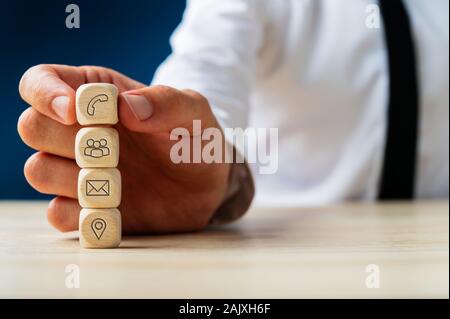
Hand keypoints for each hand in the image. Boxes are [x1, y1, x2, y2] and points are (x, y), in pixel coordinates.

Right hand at [18, 64, 229, 233]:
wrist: (209, 185)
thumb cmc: (195, 139)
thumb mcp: (194, 112)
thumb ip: (168, 102)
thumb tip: (126, 108)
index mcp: (97, 95)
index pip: (41, 81)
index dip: (46, 93)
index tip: (74, 112)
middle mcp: (79, 131)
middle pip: (32, 126)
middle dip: (66, 139)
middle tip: (112, 150)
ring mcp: (80, 172)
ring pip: (38, 169)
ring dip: (71, 177)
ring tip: (117, 180)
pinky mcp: (88, 208)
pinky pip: (57, 213)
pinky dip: (77, 214)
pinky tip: (112, 209)